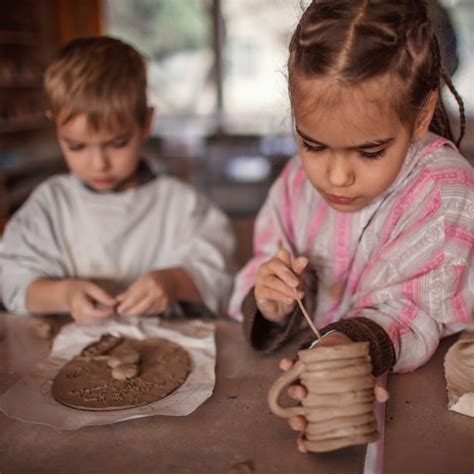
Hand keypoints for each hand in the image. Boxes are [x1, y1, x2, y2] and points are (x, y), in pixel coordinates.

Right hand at [65, 280, 115, 323]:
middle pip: (93, 320)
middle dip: (105, 317)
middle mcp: (76, 313)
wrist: (67, 293)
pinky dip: (100, 320)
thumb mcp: (91, 287)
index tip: (112, 308)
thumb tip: (113, 303)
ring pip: (93, 323)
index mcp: (78, 302)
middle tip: (114, 310)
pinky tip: (104, 314)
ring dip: (104, 319)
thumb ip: (102, 295)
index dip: (104, 312)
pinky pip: (92, 323)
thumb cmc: (81, 288)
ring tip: (110, 311)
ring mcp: (77, 318)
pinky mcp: (80, 322)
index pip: (91, 312)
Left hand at [115, 270, 174, 316]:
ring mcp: (163, 300)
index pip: (134, 298)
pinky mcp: (165, 306)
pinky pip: (152, 312)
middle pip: (140, 307)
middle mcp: (157, 292)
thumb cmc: (155, 278)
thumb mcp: (142, 280)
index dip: (125, 305)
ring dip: (136, 313)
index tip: (119, 309)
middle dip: (130, 311)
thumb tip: (118, 300)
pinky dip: (145, 312)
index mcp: (149, 283)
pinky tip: (141, 310)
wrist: (174, 280)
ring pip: (146, 311)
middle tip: (122, 313)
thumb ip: (130, 291)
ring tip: (130, 311)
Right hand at [255, 249, 307, 321]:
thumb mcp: (295, 279)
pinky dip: (281, 297)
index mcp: (277, 261)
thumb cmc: (287, 288)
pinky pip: (270, 292)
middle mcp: (266, 267)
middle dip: (287, 274)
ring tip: (297, 296)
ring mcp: (261, 279)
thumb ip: (297, 269)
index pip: (282, 254)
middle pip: (275, 264)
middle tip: (297, 284)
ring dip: (286, 289)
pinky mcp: (259, 292)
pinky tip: (290, 300)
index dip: (288, 259)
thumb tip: (304, 259)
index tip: (299, 267)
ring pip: (272, 281)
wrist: (278, 307)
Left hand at [280, 332, 389, 453]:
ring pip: (294, 390)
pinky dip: (287, 364)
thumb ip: (372, 390)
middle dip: (297, 419)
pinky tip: (286, 364)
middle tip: (299, 421)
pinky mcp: (300, 363)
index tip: (302, 445)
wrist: (342, 347)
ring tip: (299, 392)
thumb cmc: (352, 372)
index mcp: (323, 408)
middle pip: (299, 412)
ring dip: (294, 392)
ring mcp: (303, 381)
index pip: (313, 427)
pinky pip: (290, 365)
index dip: (305, 438)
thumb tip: (384, 395)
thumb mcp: (364, 383)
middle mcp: (311, 398)